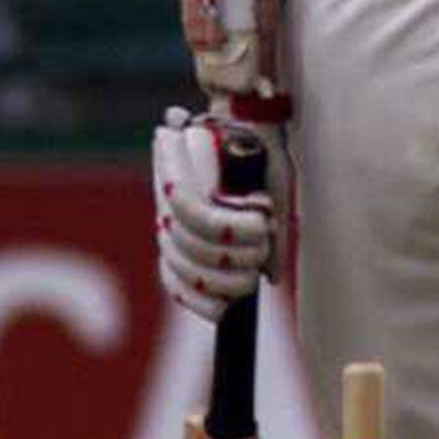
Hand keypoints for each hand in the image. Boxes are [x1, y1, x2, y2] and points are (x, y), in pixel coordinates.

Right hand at [152, 110, 291, 320]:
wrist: (243, 132)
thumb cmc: (262, 147)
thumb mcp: (273, 167)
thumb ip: (273, 212)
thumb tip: (270, 274)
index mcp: (181, 156)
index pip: (190, 207)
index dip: (232, 227)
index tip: (264, 221)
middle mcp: (165, 188)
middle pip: (190, 242)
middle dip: (236, 254)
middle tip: (265, 241)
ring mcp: (164, 216)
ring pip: (181, 265)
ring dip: (225, 281)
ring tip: (254, 272)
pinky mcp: (169, 244)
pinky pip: (173, 283)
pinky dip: (199, 301)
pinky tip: (224, 307)